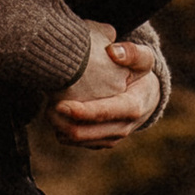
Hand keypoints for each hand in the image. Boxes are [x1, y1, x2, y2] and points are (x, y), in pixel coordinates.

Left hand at [47, 21, 168, 151]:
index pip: (104, 114)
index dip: (81, 112)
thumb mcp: (144, 59)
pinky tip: (56, 114)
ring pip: (77, 140)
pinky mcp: (100, 143)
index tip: (60, 104)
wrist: (147, 97)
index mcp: (132, 108)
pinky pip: (76, 143)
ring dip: (59, 126)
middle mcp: (122, 128)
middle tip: (47, 103)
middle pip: (85, 133)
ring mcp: (110, 138)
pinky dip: (62, 131)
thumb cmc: (140, 74)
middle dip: (62, 121)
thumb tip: (112, 51)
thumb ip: (132, 52)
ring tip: (48, 106)